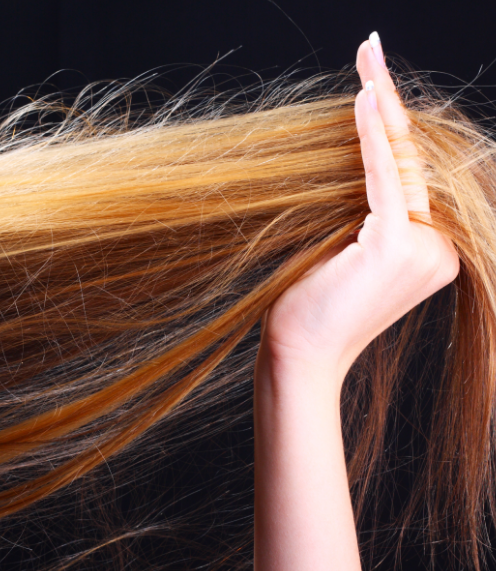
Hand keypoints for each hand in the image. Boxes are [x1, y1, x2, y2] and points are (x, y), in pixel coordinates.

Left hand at [260, 38, 459, 382]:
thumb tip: (361, 153)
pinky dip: (373, 138)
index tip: (374, 78)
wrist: (298, 352)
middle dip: (389, 105)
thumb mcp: (343, 249)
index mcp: (428, 253)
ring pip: (402, 165)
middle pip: (411, 163)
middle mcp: (438, 251)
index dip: (393, 125)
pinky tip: (365, 96)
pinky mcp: (398, 248)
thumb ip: (366, 210)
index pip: (410, 176)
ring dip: (382, 108)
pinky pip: (385, 179)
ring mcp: (425, 250)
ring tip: (368, 58)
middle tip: (370, 52)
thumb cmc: (309, 306)